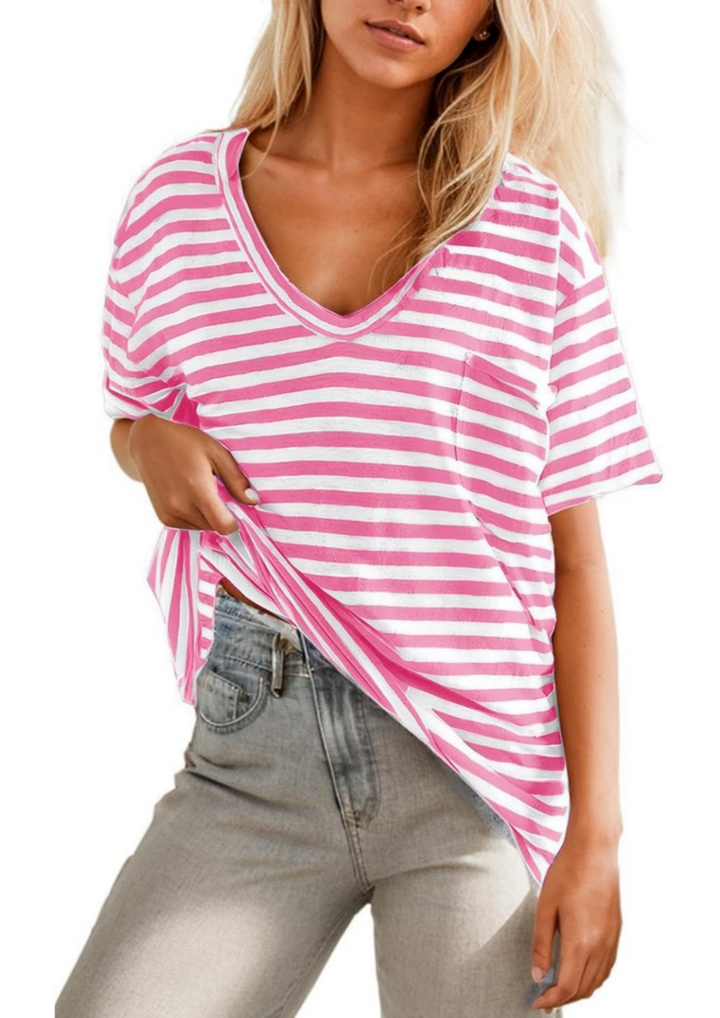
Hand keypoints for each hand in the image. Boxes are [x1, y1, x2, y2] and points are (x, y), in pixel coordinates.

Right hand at [127, 415, 259, 533]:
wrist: (147, 442)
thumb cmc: (185, 442)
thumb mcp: (217, 453)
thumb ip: (236, 480)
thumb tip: (253, 501)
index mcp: (197, 490)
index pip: (224, 526)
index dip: (235, 521)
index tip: (237, 507)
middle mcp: (181, 506)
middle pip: (214, 527)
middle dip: (222, 515)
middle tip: (220, 492)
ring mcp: (169, 514)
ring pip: (202, 528)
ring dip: (208, 516)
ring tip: (203, 490)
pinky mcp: (163, 518)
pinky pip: (188, 526)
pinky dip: (195, 516)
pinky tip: (191, 495)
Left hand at [530, 832, 621, 1010]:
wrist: (595, 850)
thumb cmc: (567, 873)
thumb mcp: (545, 907)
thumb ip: (541, 944)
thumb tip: (537, 975)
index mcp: (581, 941)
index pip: (567, 986)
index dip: (550, 999)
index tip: (537, 1002)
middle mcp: (600, 945)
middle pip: (583, 988)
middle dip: (563, 998)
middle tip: (544, 997)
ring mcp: (612, 939)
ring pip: (598, 981)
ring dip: (579, 990)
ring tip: (559, 987)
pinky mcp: (617, 932)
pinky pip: (607, 967)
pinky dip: (594, 978)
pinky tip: (580, 972)